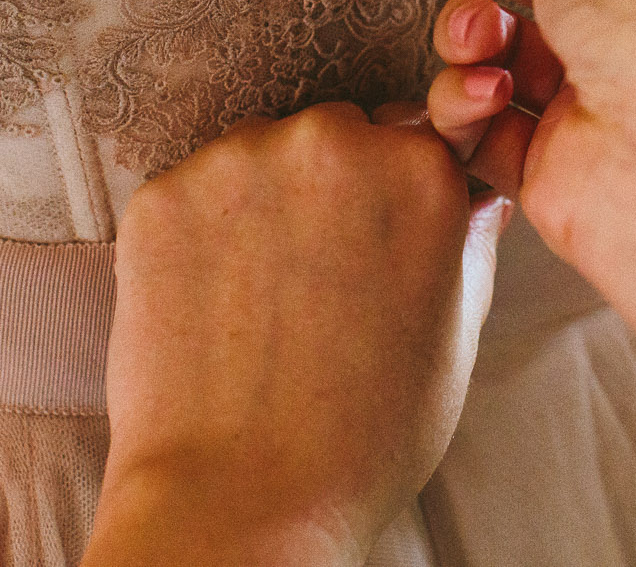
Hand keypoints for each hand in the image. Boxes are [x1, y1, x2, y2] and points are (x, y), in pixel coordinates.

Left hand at [90, 103, 509, 566]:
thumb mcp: (454, 340)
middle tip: (318, 276)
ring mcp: (236, 163)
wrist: (242, 501)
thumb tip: (475, 198)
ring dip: (261, 200)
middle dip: (329, 185)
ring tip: (262, 299)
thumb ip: (468, 247)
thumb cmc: (363, 437)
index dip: (393, 190)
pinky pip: (190, 193)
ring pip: (256, 154)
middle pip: (332, 134)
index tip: (377, 236)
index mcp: (419, 170)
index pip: (411, 136)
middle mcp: (330, 143)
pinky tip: (212, 305)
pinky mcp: (161, 196)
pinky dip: (198, 234)